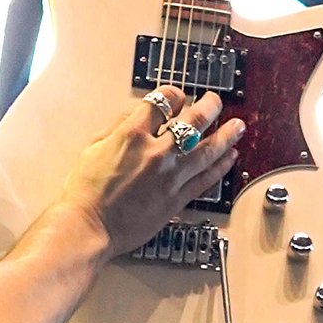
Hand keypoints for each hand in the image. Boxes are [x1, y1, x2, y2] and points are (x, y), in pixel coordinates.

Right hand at [57, 85, 239, 261]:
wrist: (88, 227)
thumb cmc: (85, 192)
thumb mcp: (93, 147)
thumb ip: (118, 126)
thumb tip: (137, 114)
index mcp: (132, 135)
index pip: (163, 102)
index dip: (175, 95)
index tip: (178, 97)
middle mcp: (156, 152)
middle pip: (194, 120)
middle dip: (209, 106)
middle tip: (216, 101)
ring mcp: (170, 176)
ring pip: (208, 150)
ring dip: (227, 135)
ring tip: (238, 126)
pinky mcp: (176, 199)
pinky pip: (206, 179)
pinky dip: (221, 166)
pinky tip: (230, 157)